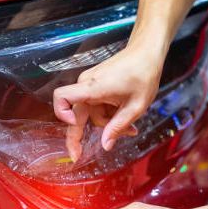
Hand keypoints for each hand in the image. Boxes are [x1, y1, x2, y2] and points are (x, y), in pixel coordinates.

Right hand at [53, 46, 162, 160]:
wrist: (146, 53)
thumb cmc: (143, 76)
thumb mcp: (135, 107)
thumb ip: (118, 127)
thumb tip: (105, 146)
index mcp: (92, 88)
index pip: (61, 97)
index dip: (61, 114)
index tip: (74, 126)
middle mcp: (86, 85)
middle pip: (77, 114)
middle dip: (85, 134)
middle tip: (81, 155)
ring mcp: (91, 85)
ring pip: (92, 113)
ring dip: (109, 123)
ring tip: (131, 127)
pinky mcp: (97, 86)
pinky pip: (98, 106)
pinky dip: (110, 114)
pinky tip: (127, 117)